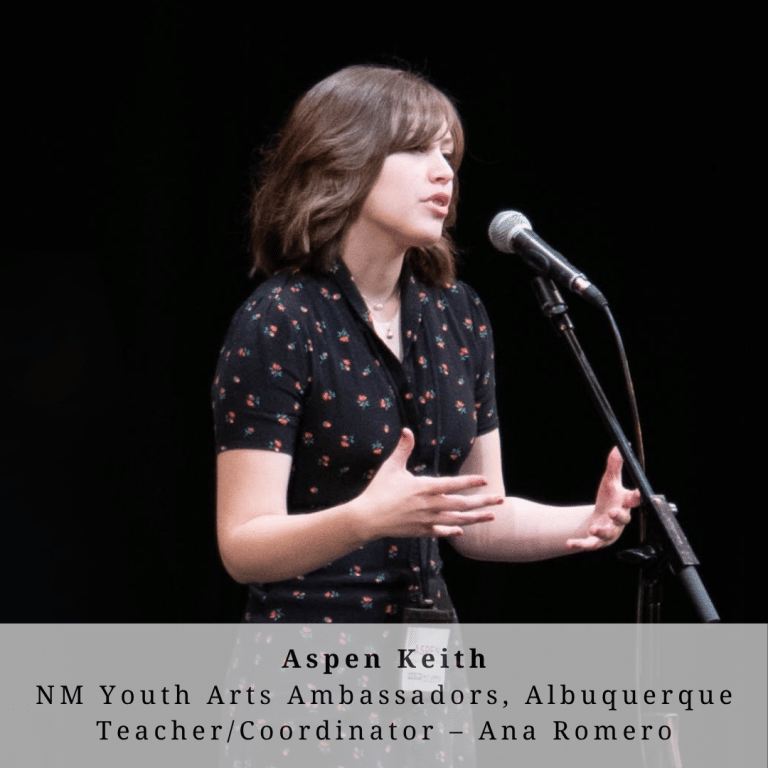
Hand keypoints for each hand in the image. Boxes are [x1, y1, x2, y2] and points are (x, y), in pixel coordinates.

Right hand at [355, 428, 502, 539]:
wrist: (368, 518)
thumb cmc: (379, 490)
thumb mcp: (391, 466)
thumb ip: (403, 449)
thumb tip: (407, 430)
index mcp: (425, 488)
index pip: (454, 484)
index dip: (471, 481)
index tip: (485, 480)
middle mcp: (431, 505)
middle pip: (463, 504)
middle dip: (483, 501)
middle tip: (500, 499)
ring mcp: (428, 520)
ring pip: (457, 519)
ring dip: (476, 518)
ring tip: (491, 517)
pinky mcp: (421, 531)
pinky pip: (442, 531)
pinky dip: (453, 530)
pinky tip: (462, 531)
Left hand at [566, 447, 640, 551]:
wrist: (599, 519)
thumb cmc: (608, 499)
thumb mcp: (610, 482)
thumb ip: (614, 466)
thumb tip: (619, 446)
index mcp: (624, 504)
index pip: (634, 500)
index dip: (636, 497)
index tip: (637, 493)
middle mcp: (619, 520)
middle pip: (623, 519)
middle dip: (620, 516)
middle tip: (613, 511)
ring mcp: (609, 532)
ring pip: (609, 534)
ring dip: (602, 531)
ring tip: (594, 528)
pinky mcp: (597, 541)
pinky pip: (590, 544)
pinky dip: (580, 544)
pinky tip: (569, 543)